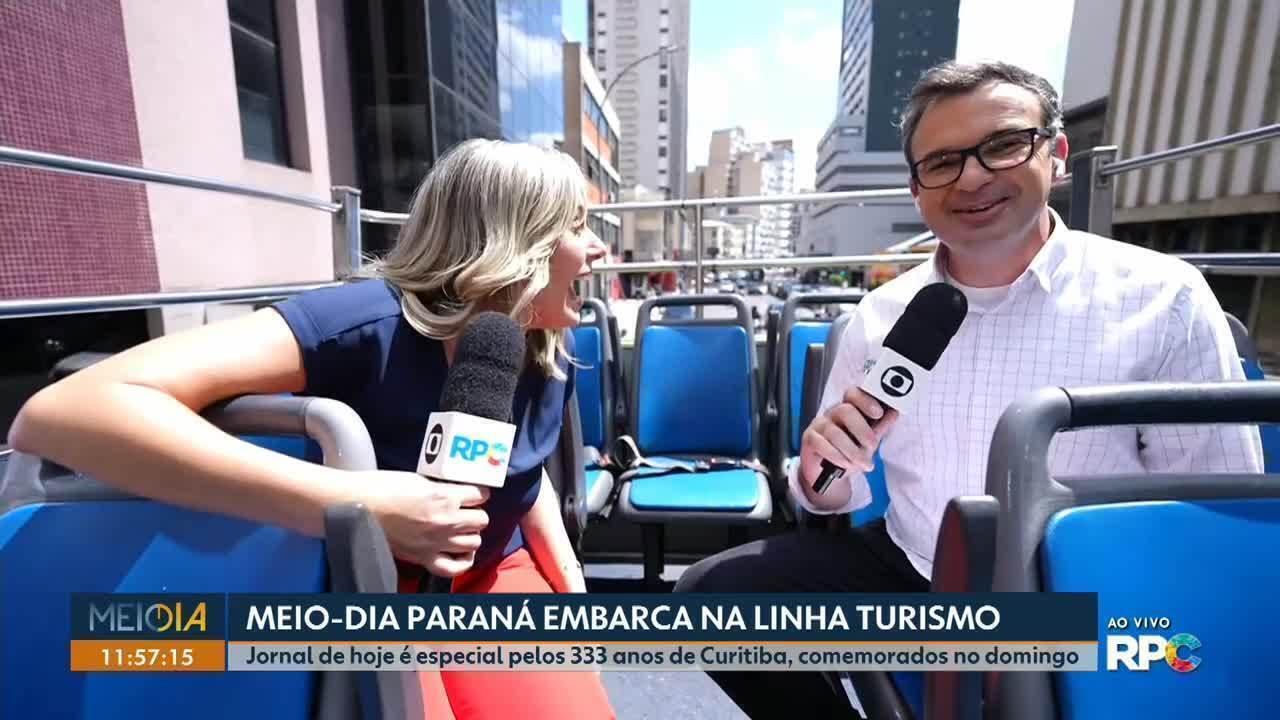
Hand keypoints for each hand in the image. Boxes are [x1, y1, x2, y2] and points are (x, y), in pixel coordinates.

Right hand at [353, 471, 489, 577]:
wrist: (356, 505)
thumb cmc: (381, 489)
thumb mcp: (419, 480)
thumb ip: (442, 489)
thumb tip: (455, 493)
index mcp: (443, 497)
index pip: (479, 495)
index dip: (478, 492)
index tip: (474, 493)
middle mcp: (445, 521)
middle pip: (481, 520)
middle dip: (475, 513)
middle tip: (467, 510)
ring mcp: (436, 542)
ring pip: (474, 542)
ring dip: (470, 534)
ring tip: (462, 529)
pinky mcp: (423, 557)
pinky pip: (455, 567)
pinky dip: (463, 561)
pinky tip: (462, 552)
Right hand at [799, 387, 898, 487]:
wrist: (828, 474)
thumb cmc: (848, 453)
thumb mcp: (867, 442)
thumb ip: (879, 428)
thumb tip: (894, 413)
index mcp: (848, 409)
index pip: (853, 394)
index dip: (865, 400)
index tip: (878, 413)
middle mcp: (832, 413)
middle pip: (845, 410)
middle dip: (861, 429)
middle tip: (872, 445)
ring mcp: (819, 425)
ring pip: (834, 432)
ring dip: (851, 450)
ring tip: (862, 463)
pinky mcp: (809, 439)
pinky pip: (822, 444)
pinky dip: (837, 456)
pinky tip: (845, 464)